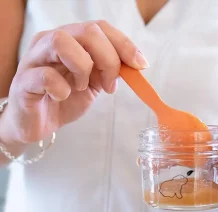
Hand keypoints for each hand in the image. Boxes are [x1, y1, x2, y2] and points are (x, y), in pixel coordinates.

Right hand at [0, 21, 147, 144]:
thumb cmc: (63, 101)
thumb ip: (108, 72)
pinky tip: (62, 97)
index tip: (140, 65)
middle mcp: (51, 42)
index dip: (124, 44)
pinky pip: (46, 76)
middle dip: (108, 59)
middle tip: (109, 85)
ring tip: (81, 87)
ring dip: (82, 68)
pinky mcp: (23, 81)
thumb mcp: (92, 85)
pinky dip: (62, 89)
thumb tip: (133, 65)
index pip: (100, 28)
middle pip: (86, 31)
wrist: (38, 124)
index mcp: (70, 40)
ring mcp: (35, 59)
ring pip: (61, 42)